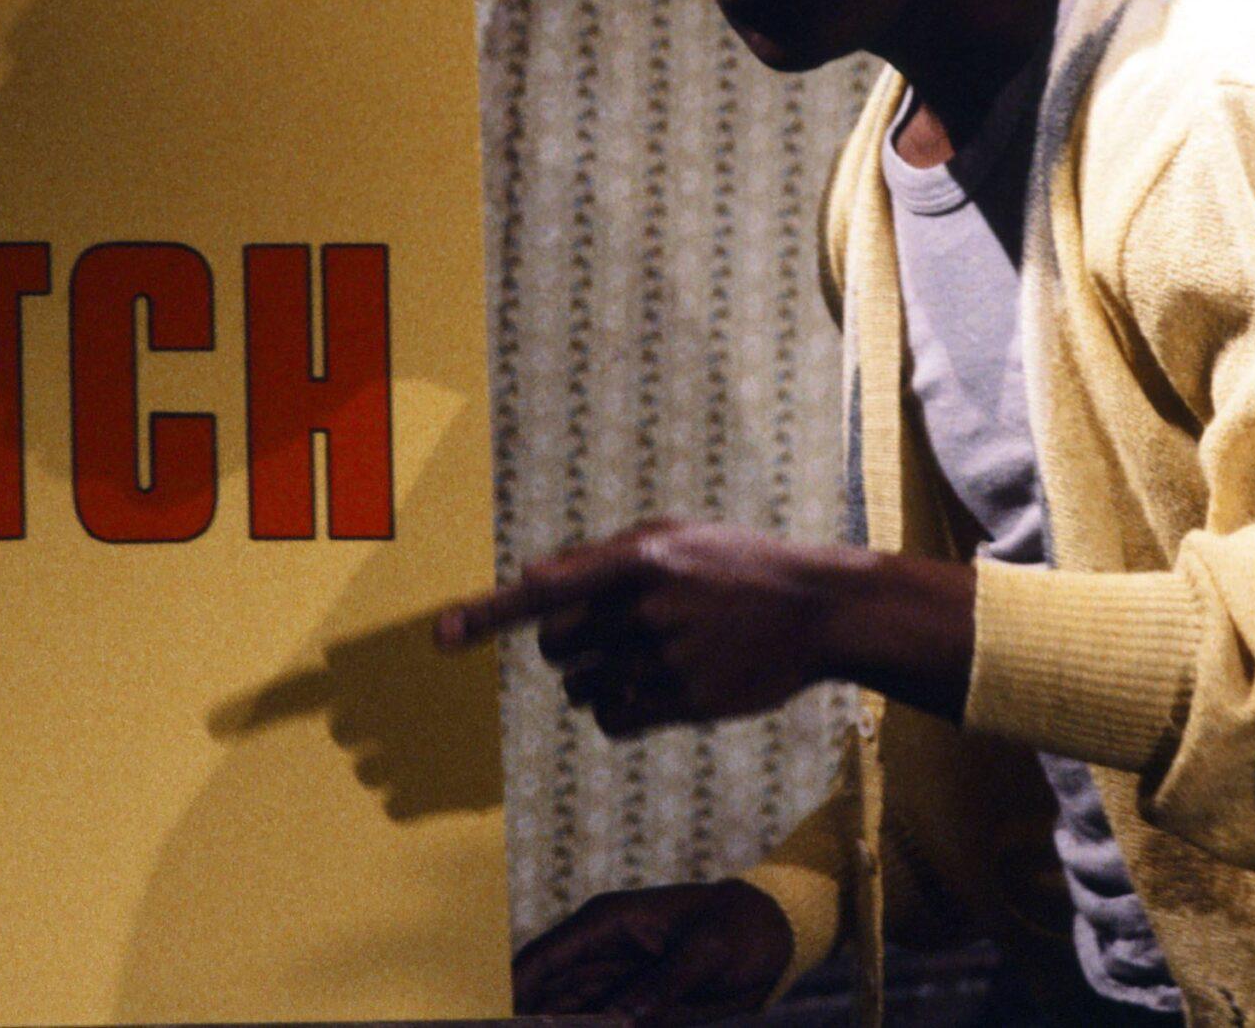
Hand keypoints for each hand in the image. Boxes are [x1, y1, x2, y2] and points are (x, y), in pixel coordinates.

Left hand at [435, 519, 841, 736]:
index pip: (546, 588)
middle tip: (612, 630)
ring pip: (580, 688)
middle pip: (553, 647)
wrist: (815, 609)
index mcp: (639, 557)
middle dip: (566, 643)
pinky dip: (617, 710)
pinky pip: (612, 719)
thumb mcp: (674, 536)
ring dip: (596, 678)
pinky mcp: (684, 703)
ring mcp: (666, 659)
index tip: (439, 636)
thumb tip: (530, 583)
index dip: (488, 613)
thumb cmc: (732, 565)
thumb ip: (601, 558)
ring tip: (649, 653)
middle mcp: (646, 609)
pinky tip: (654, 687)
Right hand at [513, 879, 792, 1023]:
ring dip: (554, 1026)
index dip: (512, 988)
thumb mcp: (709, 952)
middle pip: (545, 994)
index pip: (544, 958)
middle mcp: (599, 951)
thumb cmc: (740, 928)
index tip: (487, 1018)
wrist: (774, 934)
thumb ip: (664, 985)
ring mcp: (613, 980)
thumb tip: (621, 1019)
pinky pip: (597, 1023)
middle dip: (527, 1019)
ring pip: (566, 1014)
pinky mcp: (633, 1004)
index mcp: (608, 923)